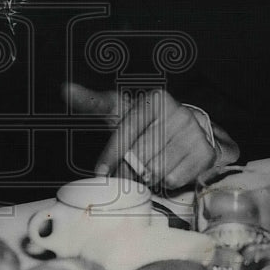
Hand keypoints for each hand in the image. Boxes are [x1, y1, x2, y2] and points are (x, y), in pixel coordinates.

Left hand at [62, 82, 231, 189]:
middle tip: (132, 169)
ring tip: (150, 167)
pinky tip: (168, 168)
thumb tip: (64, 89)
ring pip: (155, 170)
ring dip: (148, 177)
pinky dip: (166, 181)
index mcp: (153, 99)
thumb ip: (92, 101)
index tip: (101, 171)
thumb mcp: (120, 109)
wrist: (188, 129)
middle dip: (130, 169)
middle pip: (139, 156)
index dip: (111, 155)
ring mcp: (193, 130)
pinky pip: (174, 179)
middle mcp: (176, 111)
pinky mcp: (205, 150)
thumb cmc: (146, 121)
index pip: (125, 133)